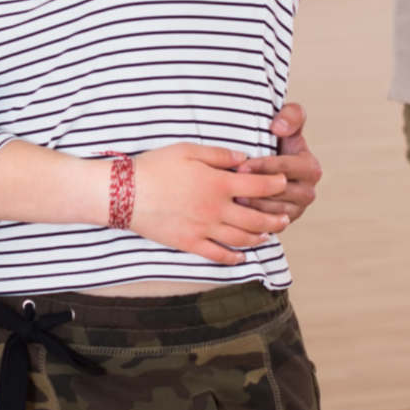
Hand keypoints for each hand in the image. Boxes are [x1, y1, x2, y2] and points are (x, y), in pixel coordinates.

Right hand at [124, 144, 288, 265]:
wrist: (124, 194)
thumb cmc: (155, 167)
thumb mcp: (187, 151)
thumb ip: (219, 155)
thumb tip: (244, 160)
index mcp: (218, 184)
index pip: (258, 185)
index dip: (275, 184)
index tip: (283, 183)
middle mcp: (216, 210)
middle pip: (256, 218)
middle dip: (274, 219)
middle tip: (285, 219)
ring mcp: (203, 230)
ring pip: (241, 239)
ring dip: (259, 238)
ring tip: (268, 236)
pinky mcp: (189, 244)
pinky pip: (218, 255)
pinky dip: (234, 258)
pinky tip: (241, 257)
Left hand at [236, 102, 321, 220]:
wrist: (268, 166)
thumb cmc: (277, 140)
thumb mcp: (287, 122)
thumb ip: (292, 115)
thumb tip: (279, 128)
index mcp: (310, 167)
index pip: (287, 168)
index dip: (264, 166)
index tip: (241, 165)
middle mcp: (308, 191)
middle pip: (282, 193)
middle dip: (257, 188)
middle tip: (232, 186)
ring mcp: (297, 210)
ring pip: (276, 212)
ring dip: (254, 206)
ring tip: (232, 199)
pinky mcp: (284, 223)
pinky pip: (271, 226)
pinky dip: (254, 220)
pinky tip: (236, 213)